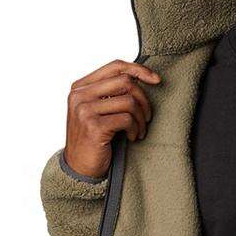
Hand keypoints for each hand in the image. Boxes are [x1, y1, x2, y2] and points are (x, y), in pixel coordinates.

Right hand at [64, 59, 160, 178]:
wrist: (79, 168)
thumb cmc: (93, 140)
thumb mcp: (96, 111)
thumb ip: (108, 94)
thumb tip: (138, 79)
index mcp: (80, 87)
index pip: (115, 66)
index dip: (139, 70)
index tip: (156, 80)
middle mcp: (79, 95)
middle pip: (125, 82)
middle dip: (144, 100)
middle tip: (147, 117)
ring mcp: (84, 110)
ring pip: (129, 102)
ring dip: (141, 119)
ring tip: (139, 131)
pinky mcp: (93, 126)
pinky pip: (127, 119)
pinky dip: (135, 129)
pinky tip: (132, 138)